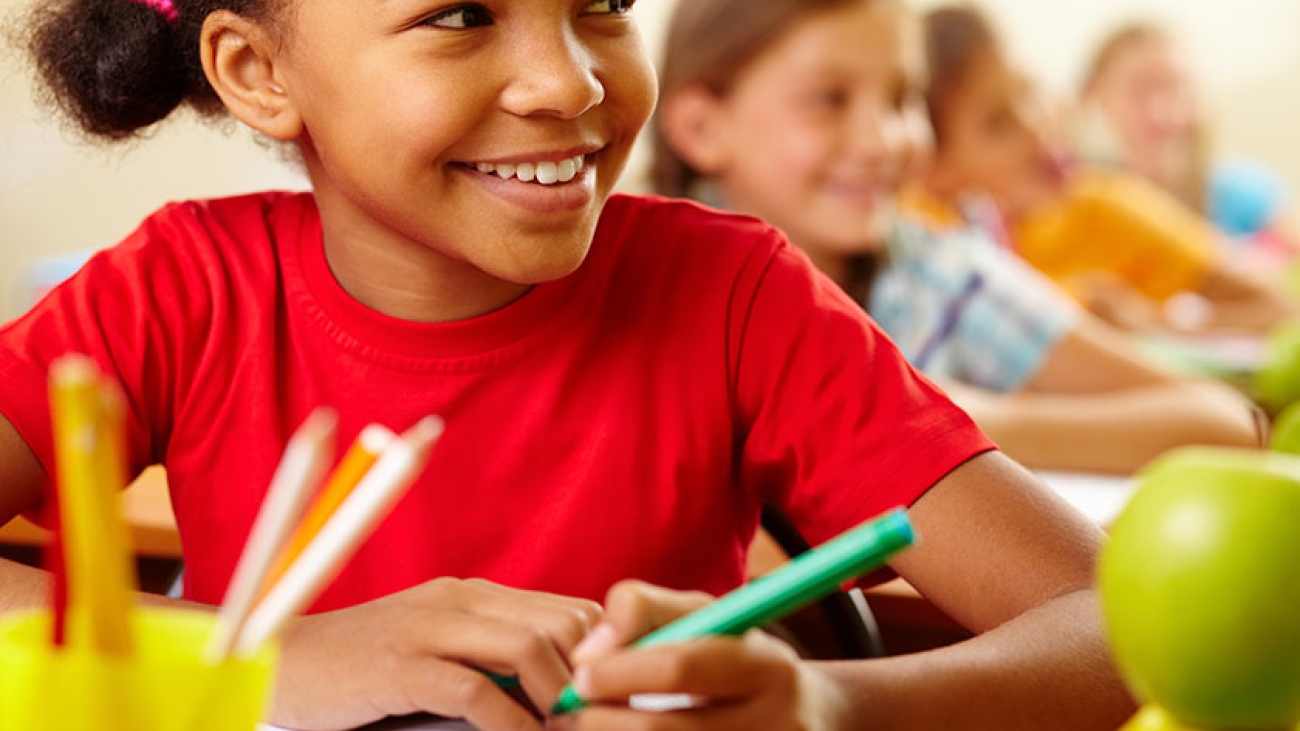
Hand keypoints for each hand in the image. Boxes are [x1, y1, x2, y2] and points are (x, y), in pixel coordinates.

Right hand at [267, 577, 601, 730]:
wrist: (280, 666)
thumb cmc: (365, 668)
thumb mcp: (437, 647)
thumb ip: (490, 653)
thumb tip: (558, 685)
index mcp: (475, 593)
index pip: (569, 609)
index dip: (606, 651)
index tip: (618, 694)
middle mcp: (460, 600)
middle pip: (561, 623)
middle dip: (594, 674)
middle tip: (602, 718)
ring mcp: (429, 628)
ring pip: (528, 649)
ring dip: (560, 698)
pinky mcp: (401, 666)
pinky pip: (476, 691)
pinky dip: (512, 723)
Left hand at [559, 580, 853, 730]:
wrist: (810, 723)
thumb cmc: (737, 660)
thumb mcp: (707, 618)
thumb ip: (645, 610)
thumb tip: (588, 651)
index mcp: (768, 667)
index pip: (683, 666)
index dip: (620, 671)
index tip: (580, 674)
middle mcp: (778, 724)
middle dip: (601, 723)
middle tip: (572, 716)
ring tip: (590, 729)